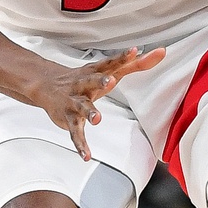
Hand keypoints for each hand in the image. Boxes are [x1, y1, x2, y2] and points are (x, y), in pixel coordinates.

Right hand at [27, 48, 164, 161]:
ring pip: (82, 107)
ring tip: (97, 119)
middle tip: (110, 81)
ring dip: (89, 112)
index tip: (134, 51)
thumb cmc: (84, 78)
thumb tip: (161, 52)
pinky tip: (86, 155)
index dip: (122, 57)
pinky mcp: (69, 119)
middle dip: (100, 81)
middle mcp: (83, 85)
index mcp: (95, 72)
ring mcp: (75, 102)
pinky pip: (75, 133)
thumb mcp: (107, 70)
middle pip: (91, 81)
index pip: (110, 63)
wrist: (46, 85)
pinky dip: (80, 145)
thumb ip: (135, 64)